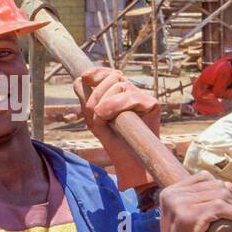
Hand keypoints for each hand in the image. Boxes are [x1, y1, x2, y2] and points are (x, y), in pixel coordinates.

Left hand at [74, 66, 159, 189]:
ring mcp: (142, 96)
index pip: (107, 73)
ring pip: (120, 85)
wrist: (128, 159)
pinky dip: (116, 106)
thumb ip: (86, 99)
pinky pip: (131, 97)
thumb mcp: (93, 118)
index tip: (84, 78)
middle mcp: (131, 90)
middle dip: (97, 97)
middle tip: (96, 118)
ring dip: (105, 104)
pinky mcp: (152, 103)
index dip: (96, 73)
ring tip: (103, 121)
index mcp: (118, 91)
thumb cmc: (112, 139)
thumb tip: (79, 79)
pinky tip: (111, 117)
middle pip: (111, 78)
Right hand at [150, 171, 231, 231]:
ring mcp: (178, 205)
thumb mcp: (195, 218)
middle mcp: (172, 195)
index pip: (204, 178)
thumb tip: (227, 184)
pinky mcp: (188, 217)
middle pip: (215, 186)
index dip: (221, 191)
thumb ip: (206, 201)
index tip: (228, 210)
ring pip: (220, 196)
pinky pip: (221, 208)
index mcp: (170, 192)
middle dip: (231, 202)